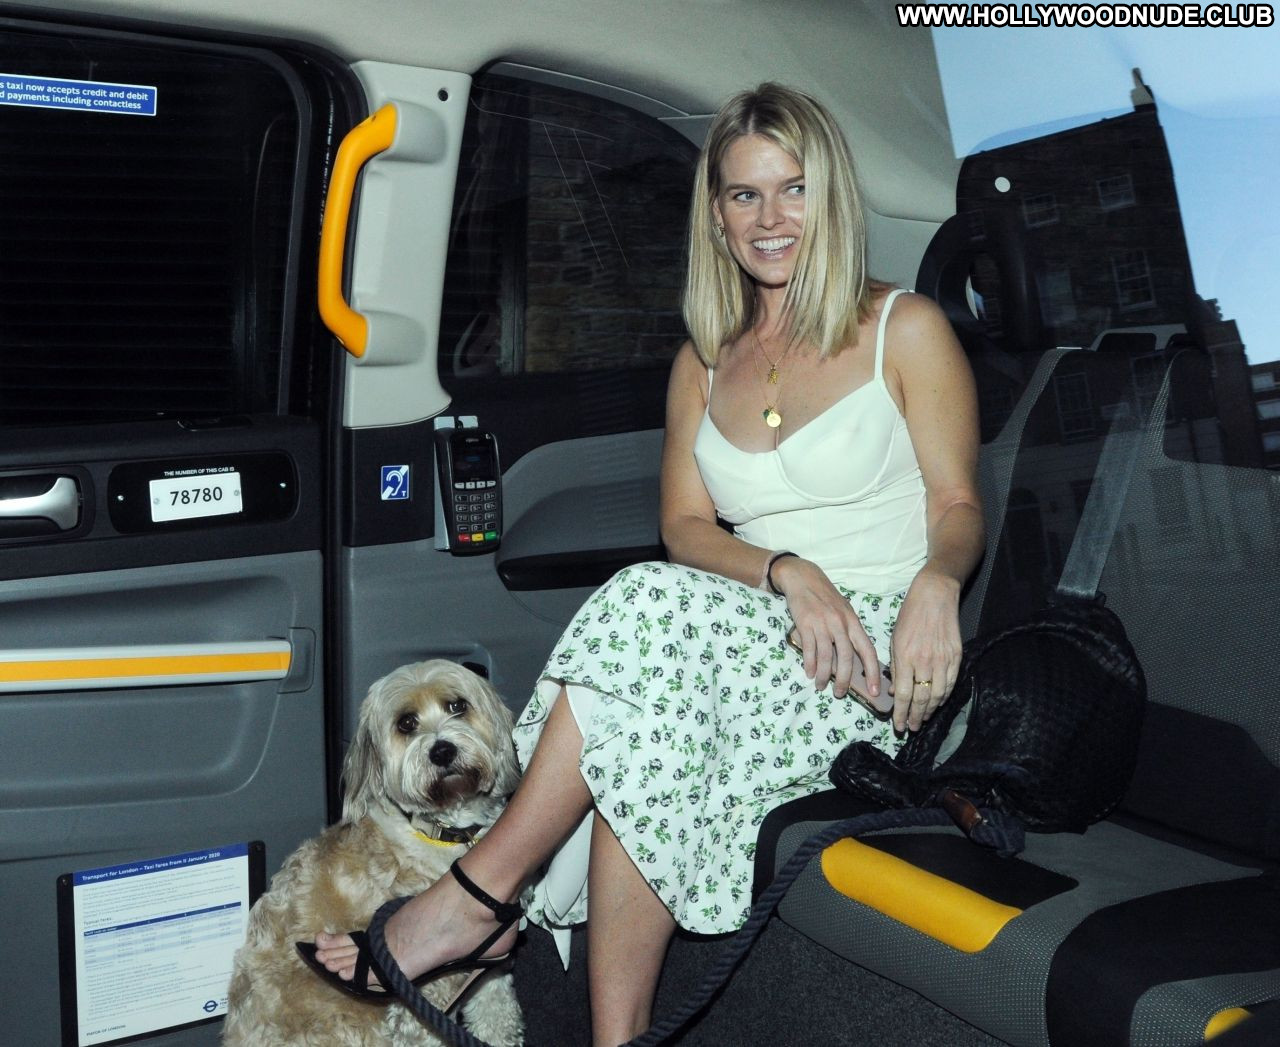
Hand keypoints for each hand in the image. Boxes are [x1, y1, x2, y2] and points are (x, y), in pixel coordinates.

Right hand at [772, 556, 882, 701]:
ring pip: (826, 658)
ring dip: (824, 676)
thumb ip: (848, 632)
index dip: (872, 672)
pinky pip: (810, 650)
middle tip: (840, 693)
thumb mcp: (843, 611)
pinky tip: (809, 673)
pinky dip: (810, 665)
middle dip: (844, 680)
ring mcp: (822, 624)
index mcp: (853, 622)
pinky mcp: (805, 624)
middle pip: (846, 658)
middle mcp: (840, 624)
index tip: (874, 690)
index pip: (867, 650)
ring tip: (821, 686)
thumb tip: (851, 659)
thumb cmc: (825, 597)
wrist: (803, 578)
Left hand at [888, 569, 962, 732]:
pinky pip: (951, 683)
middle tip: (911, 727)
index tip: (899, 725)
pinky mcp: (957, 656)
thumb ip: (895, 667)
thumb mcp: (895, 640)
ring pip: (938, 694)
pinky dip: (944, 696)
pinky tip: (937, 703)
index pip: (904, 694)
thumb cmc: (910, 616)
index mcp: (906, 657)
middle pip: (921, 698)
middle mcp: (925, 661)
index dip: (901, 713)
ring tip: (923, 719)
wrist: (935, 597)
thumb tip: (896, 691)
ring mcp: (943, 660)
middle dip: (915, 716)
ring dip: (930, 710)